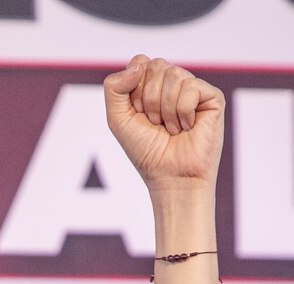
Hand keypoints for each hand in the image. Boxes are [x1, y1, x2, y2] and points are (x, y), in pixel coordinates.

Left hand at [104, 55, 224, 194]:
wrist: (170, 177)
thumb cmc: (146, 152)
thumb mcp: (118, 120)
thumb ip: (114, 88)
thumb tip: (139, 63)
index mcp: (152, 85)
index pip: (140, 62)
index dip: (134, 90)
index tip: (139, 115)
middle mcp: (173, 83)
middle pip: (156, 66)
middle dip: (149, 101)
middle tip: (156, 124)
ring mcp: (194, 88)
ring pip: (173, 75)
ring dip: (165, 110)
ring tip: (172, 129)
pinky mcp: (212, 97)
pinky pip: (190, 87)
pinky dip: (182, 112)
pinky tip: (188, 127)